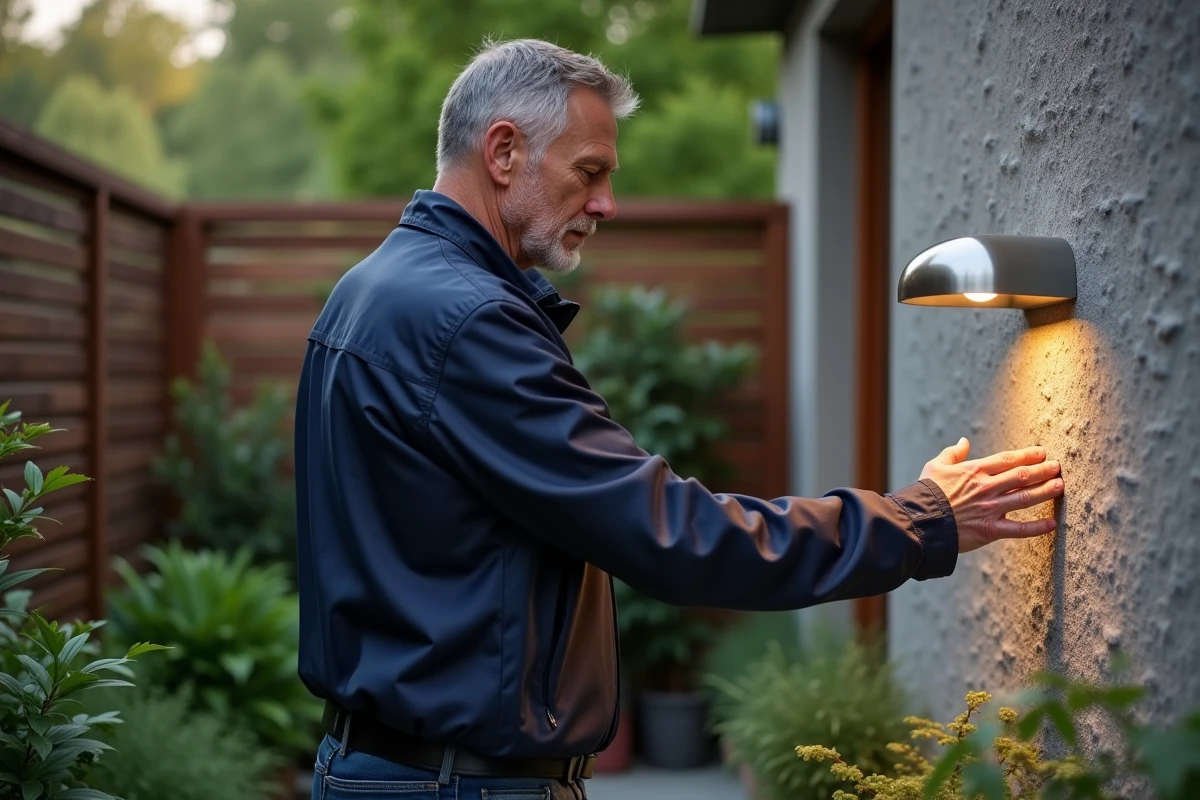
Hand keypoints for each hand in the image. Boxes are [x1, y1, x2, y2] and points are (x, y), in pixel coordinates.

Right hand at [919, 437, 1062, 553]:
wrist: (920, 521)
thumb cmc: (925, 493)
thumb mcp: (935, 466)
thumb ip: (952, 453)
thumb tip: (964, 441)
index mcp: (975, 470)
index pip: (1008, 459)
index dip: (1028, 454)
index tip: (1042, 452)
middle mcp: (987, 487)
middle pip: (1022, 476)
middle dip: (1043, 470)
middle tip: (1058, 467)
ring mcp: (991, 508)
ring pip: (1025, 498)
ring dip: (1045, 491)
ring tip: (1060, 486)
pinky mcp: (990, 530)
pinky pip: (1019, 529)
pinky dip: (1037, 527)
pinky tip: (1052, 524)